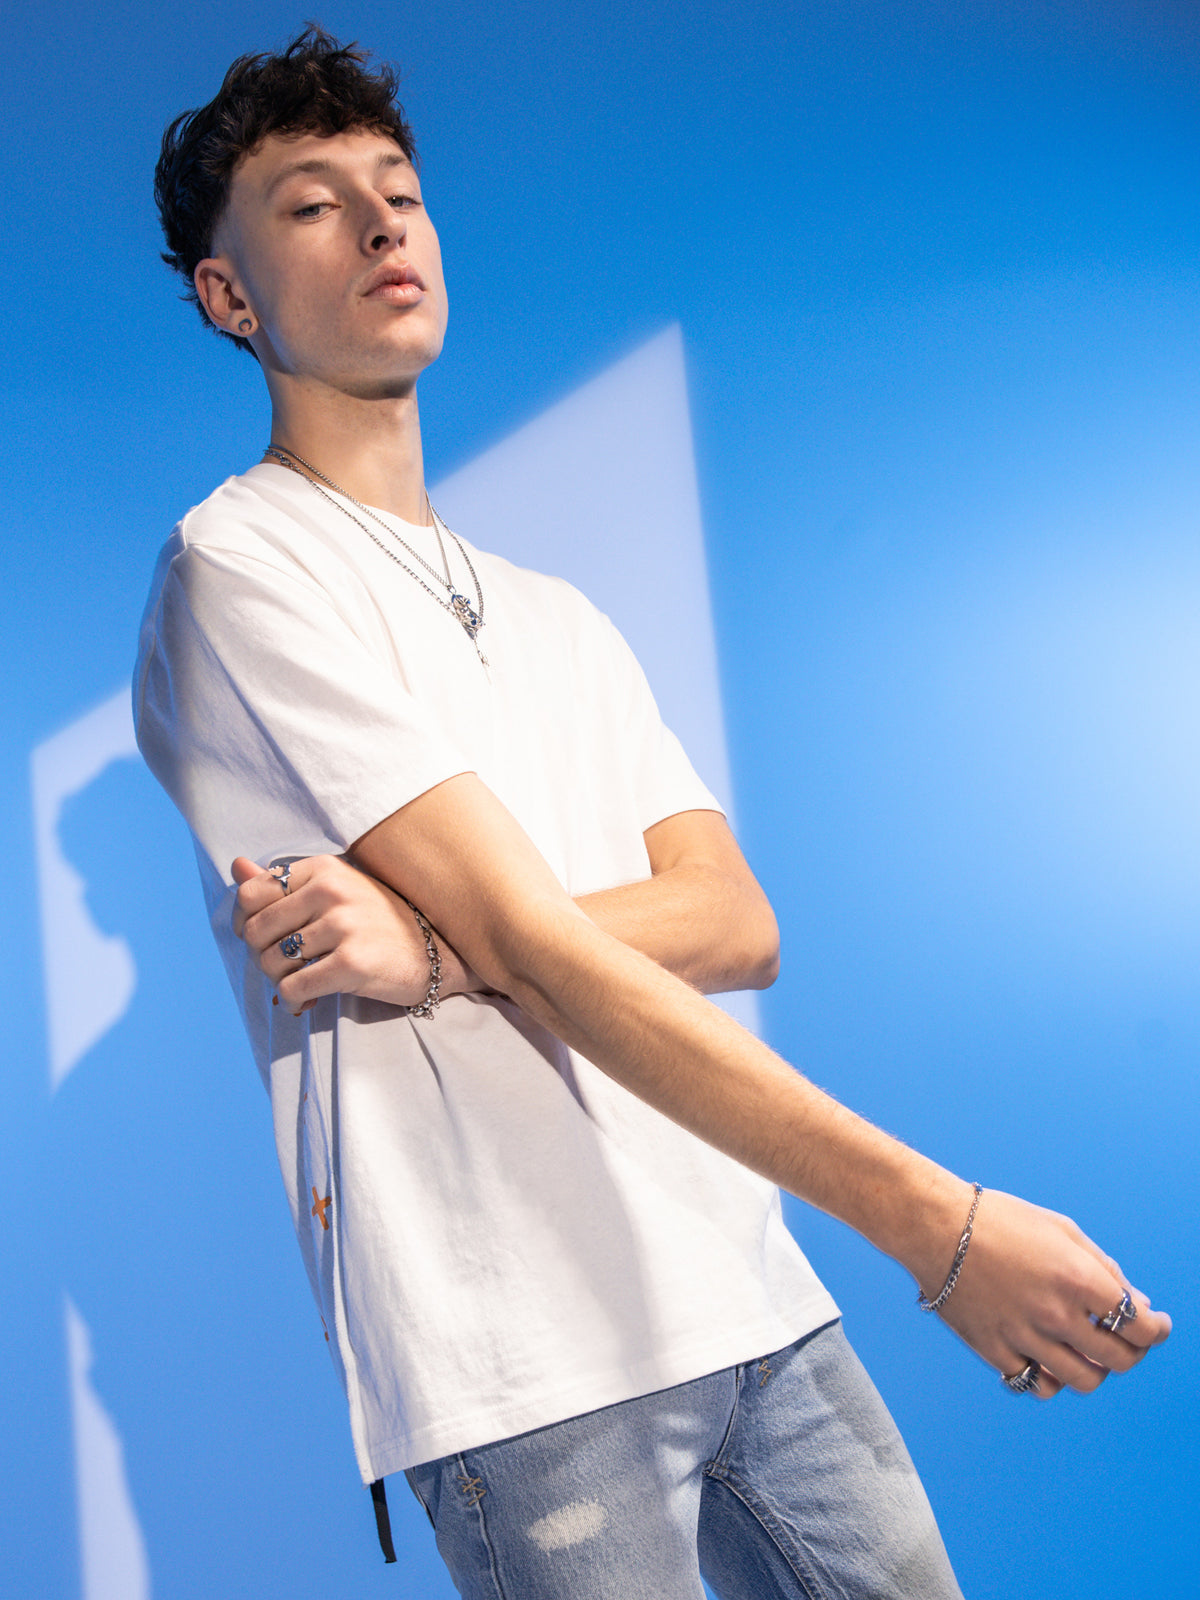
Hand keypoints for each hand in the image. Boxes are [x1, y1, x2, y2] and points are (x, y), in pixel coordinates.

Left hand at [231, 854, 482, 1013]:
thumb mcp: (336, 891)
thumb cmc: (381, 923)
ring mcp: (343, 926)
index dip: (246, 923)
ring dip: (278, 981)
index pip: (250, 894)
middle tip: (286, 968)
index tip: (268, 939)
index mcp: (323, 868)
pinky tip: (307, 1001)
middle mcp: (331, 891)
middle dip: (263, 957)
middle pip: (254, 931)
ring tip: (301, 982)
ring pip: (270, 962)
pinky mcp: (352, 963)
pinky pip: (293, 988)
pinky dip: (292, 1001)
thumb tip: (235, 866)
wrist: (440, 952)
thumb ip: (283, 882)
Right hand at [933, 1189, 1170, 1399]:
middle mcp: (1056, 1314)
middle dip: (1132, 1351)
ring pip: (1083, 1381)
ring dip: (1095, 1368)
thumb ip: (1104, 1268)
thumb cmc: (999, 1220)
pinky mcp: (995, 1351)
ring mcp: (1025, 1337)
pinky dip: (1050, 1378)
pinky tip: (1048, 1357)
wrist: (935, 1226)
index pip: (1141, 1327)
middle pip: (1119, 1360)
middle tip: (1125, 1338)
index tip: (1156, 1325)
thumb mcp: (1061, 1229)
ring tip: (1086, 1350)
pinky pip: (1036, 1385)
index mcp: (1078, 1279)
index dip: (1157, 1330)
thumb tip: (1136, 1304)